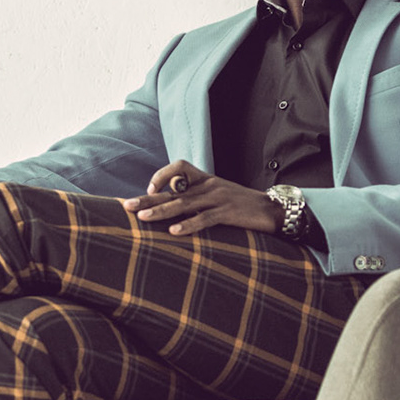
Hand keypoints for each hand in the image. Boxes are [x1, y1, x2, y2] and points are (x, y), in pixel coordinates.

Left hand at [121, 161, 282, 235]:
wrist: (272, 210)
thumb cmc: (241, 205)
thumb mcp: (218, 194)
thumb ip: (197, 196)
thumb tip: (173, 204)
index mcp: (206, 179)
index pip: (178, 167)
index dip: (161, 176)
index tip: (149, 189)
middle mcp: (209, 186)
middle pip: (173, 189)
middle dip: (148, 198)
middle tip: (127, 206)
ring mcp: (218, 199)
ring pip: (184, 204)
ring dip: (162, 211)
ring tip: (143, 218)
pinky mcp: (228, 213)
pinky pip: (204, 219)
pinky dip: (189, 225)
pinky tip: (175, 232)